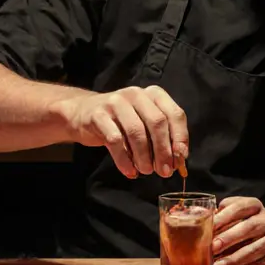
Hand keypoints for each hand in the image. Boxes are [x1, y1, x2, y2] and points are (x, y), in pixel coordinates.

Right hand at [53, 85, 187, 178]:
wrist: (83, 114)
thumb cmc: (121, 122)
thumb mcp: (144, 122)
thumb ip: (162, 136)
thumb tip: (179, 159)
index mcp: (153, 94)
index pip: (175, 114)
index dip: (180, 137)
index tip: (181, 158)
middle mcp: (136, 94)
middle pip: (157, 122)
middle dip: (163, 150)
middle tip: (164, 171)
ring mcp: (116, 102)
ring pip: (136, 132)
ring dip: (144, 157)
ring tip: (147, 171)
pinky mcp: (98, 115)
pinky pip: (115, 140)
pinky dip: (125, 160)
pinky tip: (129, 171)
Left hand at [212, 197, 264, 264]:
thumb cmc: (251, 221)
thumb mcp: (240, 211)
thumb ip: (222, 215)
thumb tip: (199, 225)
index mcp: (255, 205)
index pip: (239, 208)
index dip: (223, 217)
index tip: (208, 227)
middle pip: (248, 228)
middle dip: (228, 239)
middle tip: (212, 248)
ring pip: (255, 250)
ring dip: (234, 260)